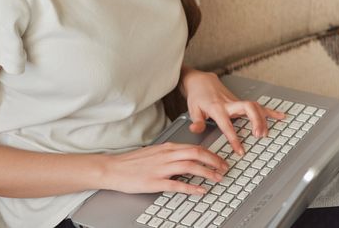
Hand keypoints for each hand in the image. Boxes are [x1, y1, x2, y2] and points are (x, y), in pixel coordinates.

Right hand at [101, 142, 228, 194]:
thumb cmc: (133, 162)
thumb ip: (171, 154)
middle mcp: (166, 155)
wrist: (113, 168)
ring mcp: (161, 168)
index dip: (211, 154)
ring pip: (190, 166)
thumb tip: (186, 158)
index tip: (221, 160)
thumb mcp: (155, 153)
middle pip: (196, 154)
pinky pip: (177, 184)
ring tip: (217, 178)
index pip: (195, 147)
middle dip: (214, 161)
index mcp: (167, 148)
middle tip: (224, 169)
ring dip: (207, 172)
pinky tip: (200, 191)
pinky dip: (191, 187)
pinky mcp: (155, 182)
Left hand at [180, 68, 284, 155]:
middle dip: (256, 121)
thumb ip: (196, 122)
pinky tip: (281, 116)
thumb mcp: (192, 109)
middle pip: (248, 108)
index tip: (240, 150)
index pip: (227, 125)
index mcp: (217, 108)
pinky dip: (270, 111)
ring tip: (266, 133)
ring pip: (255, 106)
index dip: (234, 138)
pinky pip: (258, 106)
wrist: (201, 81)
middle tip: (259, 136)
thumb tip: (195, 130)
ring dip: (263, 119)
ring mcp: (237, 101)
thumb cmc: (197, 96)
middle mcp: (229, 103)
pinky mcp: (241, 102)